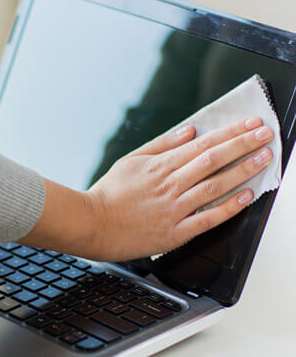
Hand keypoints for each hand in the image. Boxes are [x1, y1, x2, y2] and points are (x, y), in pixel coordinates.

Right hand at [20, 117, 273, 260]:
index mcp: (160, 166)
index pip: (203, 145)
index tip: (250, 124)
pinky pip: (207, 218)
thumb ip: (161, 144)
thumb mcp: (131, 160)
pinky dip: (229, 207)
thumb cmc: (108, 193)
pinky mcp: (174, 232)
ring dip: (243, 170)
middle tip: (265, 134)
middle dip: (244, 145)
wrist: (92, 224)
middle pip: (214, 161)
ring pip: (215, 186)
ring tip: (263, 159)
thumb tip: (189, 131)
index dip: (231, 133)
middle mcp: (171, 184)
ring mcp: (174, 208)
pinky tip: (246, 197)